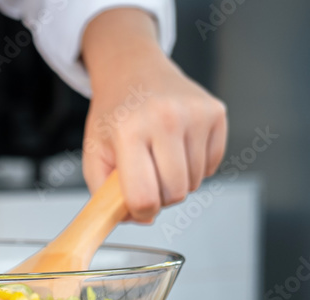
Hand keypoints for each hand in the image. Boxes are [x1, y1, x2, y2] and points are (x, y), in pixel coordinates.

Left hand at [81, 9, 226, 222]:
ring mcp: (195, 114)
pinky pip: (212, 165)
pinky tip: (177, 147)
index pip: (144, 197)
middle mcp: (165, 120)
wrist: (132, 70)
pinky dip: (195, 167)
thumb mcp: (94, 154)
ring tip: (159, 157)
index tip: (135, 205)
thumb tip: (141, 218)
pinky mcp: (216, 112)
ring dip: (177, 181)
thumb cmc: (113, 115)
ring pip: (195, 183)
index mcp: (129, 132)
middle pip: (175, 194)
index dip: (141, 211)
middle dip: (160, 196)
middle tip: (146, 177)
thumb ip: (105, 195)